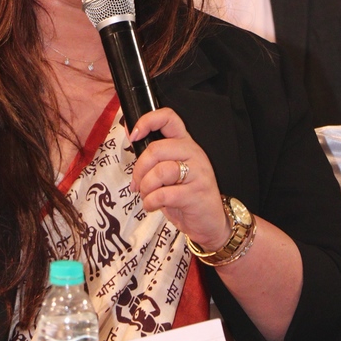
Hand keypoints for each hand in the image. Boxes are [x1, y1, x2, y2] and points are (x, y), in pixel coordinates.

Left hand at [129, 107, 229, 250]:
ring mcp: (197, 173)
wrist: (210, 222)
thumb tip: (130, 133)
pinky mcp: (196, 194)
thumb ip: (155, 156)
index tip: (134, 135)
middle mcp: (194, 153)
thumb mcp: (171, 171)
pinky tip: (152, 205)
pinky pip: (164, 194)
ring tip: (146, 196)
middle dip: (139, 169)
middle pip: (156, 149)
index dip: (147, 121)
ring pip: (160, 171)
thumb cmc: (186, 195)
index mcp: (186, 143)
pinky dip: (150, 202)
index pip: (169, 118)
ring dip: (145, 187)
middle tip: (137, 183)